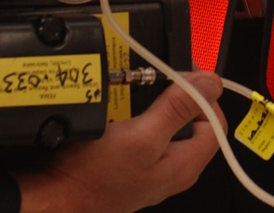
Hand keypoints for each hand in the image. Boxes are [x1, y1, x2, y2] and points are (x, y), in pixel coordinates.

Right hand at [16, 71, 221, 212]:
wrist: (56, 197)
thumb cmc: (93, 177)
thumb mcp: (142, 135)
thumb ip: (179, 109)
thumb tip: (210, 84)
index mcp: (186, 165)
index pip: (217, 121)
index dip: (205, 94)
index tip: (186, 76)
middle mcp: (173, 170)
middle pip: (194, 122)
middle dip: (181, 96)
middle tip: (162, 79)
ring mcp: (152, 169)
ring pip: (168, 127)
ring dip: (158, 104)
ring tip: (141, 91)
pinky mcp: (132, 165)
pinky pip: (146, 134)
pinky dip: (139, 116)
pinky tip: (124, 109)